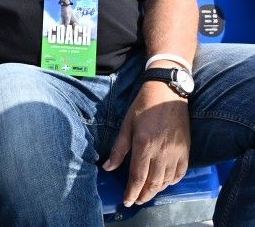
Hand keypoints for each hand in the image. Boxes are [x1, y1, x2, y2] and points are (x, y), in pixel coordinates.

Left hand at [102, 81, 189, 206]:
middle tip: (135, 201)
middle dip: (143, 195)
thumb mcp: (126, 124)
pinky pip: (180, 173)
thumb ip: (118, 148)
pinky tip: (164, 182)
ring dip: (156, 190)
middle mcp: (162, 152)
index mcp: (144, 145)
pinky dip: (171, 182)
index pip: (137, 177)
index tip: (126, 201)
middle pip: (153, 183)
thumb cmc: (143, 106)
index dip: (131, 192)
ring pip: (166, 181)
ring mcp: (176, 153)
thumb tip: (108, 167)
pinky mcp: (186, 151)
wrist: (168, 93)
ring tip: (146, 193)